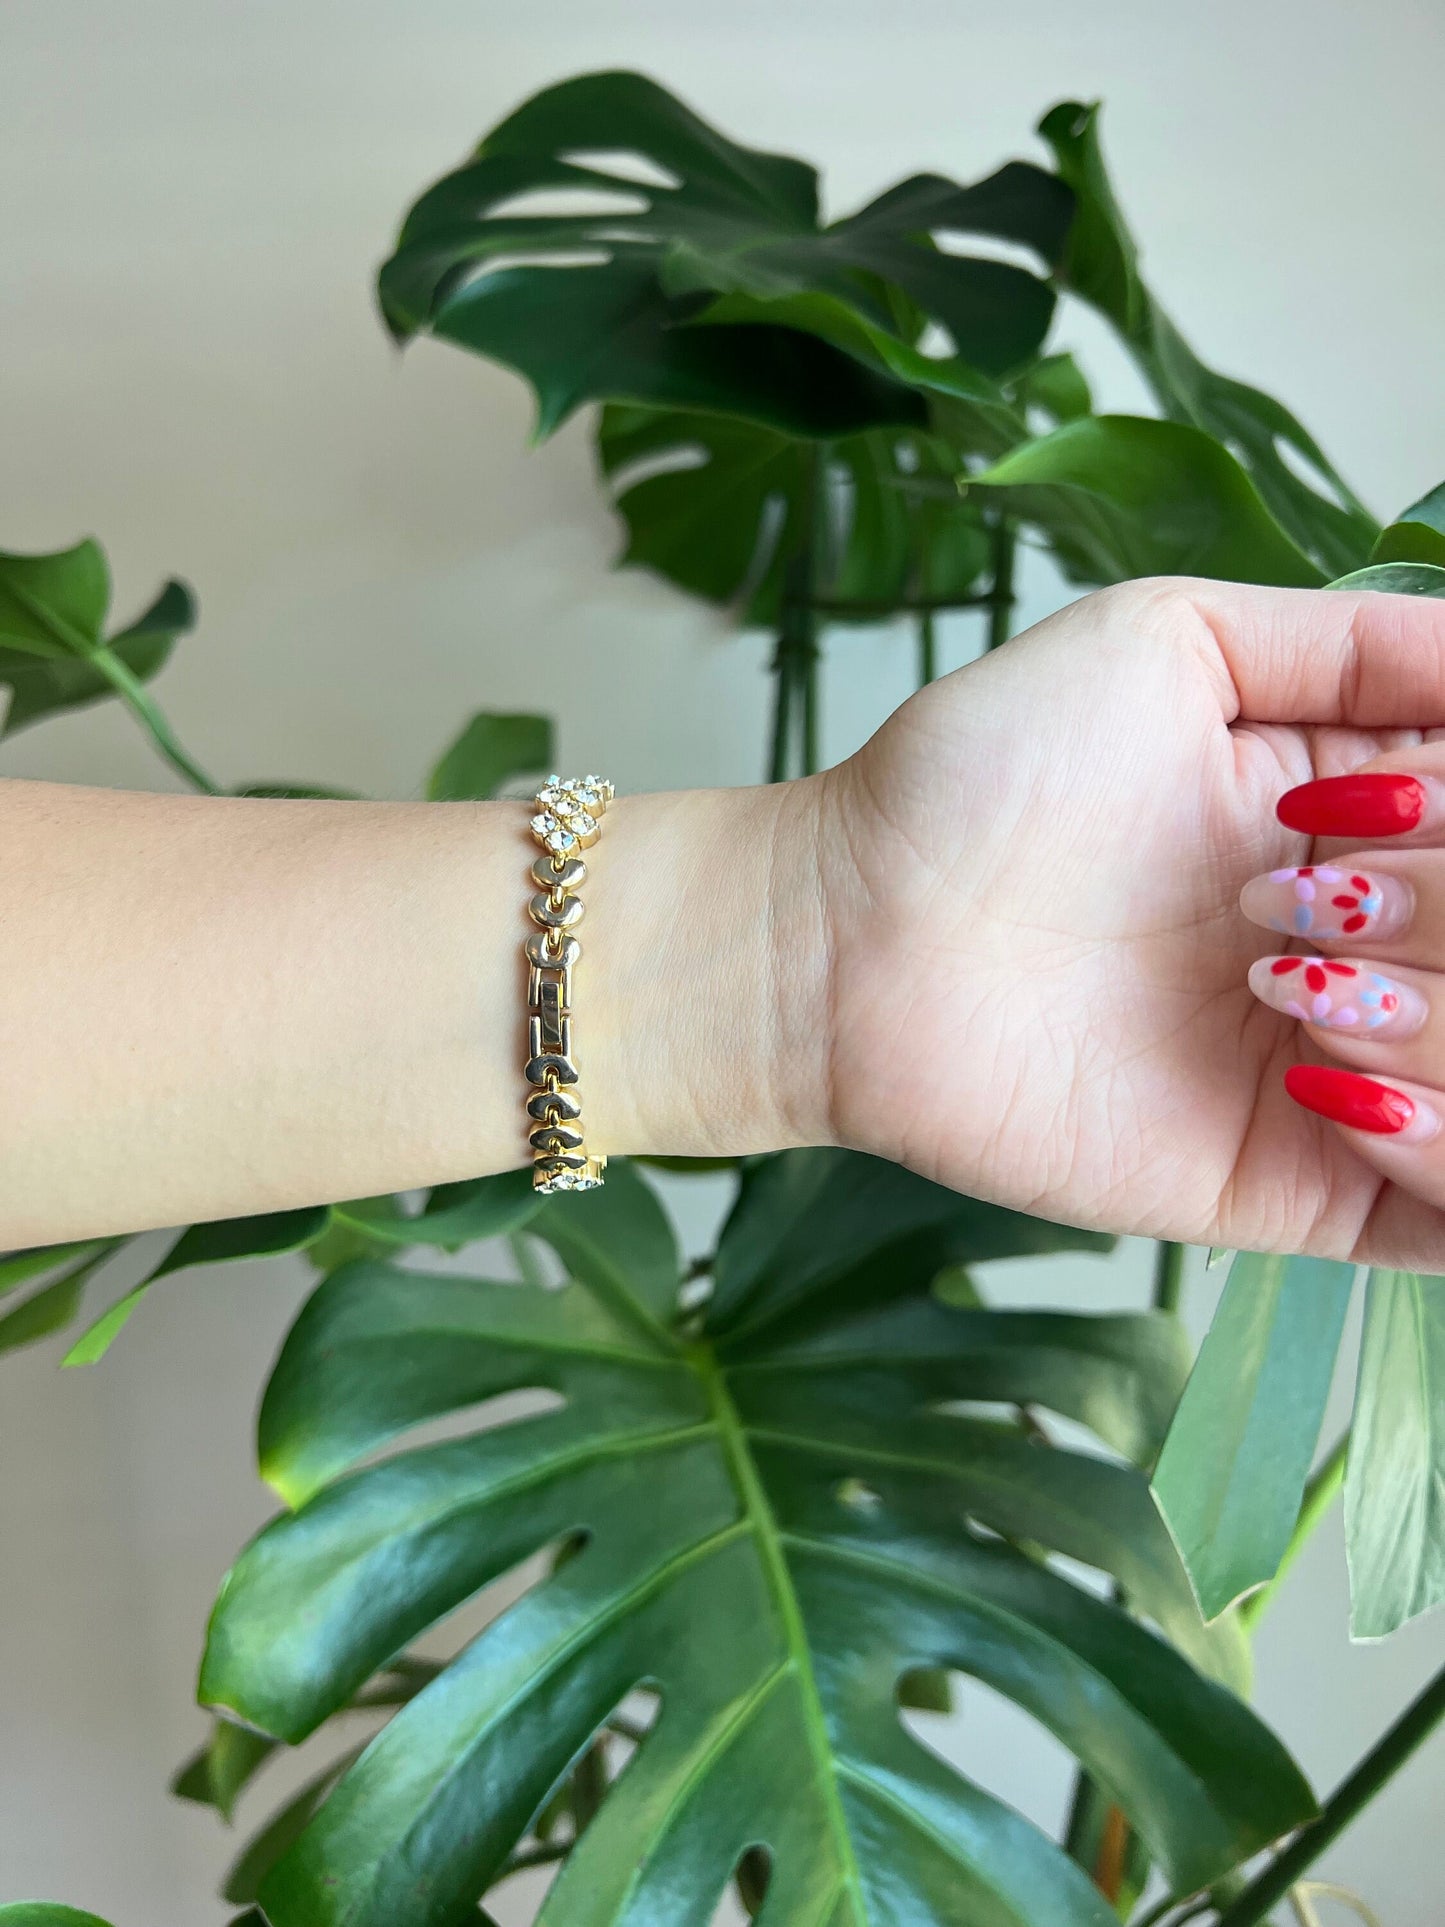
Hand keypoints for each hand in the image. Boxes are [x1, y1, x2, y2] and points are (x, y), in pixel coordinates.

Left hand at [814, 577, 1444, 1265]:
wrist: (854, 934)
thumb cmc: (983, 774)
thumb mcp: (1173, 646)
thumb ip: (1362, 647)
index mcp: (1378, 821)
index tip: (1363, 808)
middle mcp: (1386, 947)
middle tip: (1291, 888)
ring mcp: (1354, 1071)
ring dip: (1436, 1017)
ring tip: (1281, 978)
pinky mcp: (1304, 1185)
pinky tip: (1330, 1077)